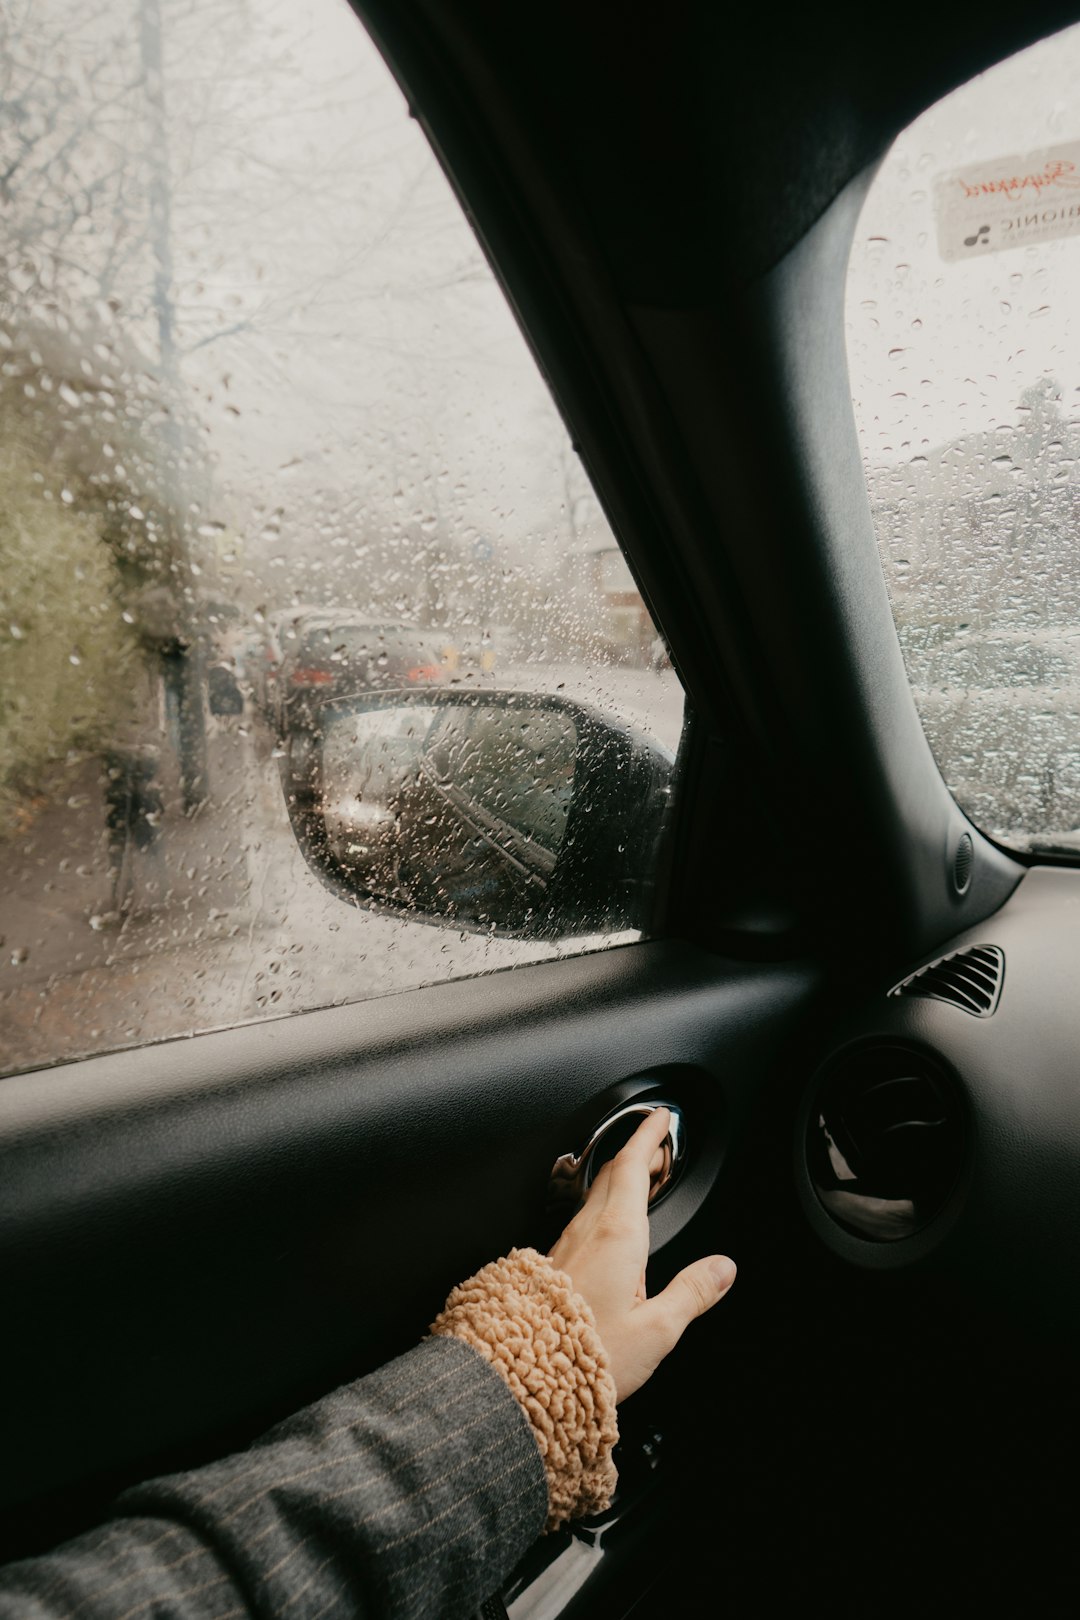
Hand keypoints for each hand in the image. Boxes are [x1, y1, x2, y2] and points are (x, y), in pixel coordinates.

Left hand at [547, 1107, 735, 1401]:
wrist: (521, 1375)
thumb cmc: (586, 1356)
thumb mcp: (656, 1330)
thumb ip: (692, 1293)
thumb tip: (722, 1269)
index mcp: (617, 1235)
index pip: (632, 1166)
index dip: (647, 1136)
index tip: (659, 1118)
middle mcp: (587, 1231)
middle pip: (612, 1173)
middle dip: (637, 1153)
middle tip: (658, 1148)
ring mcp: (565, 1245)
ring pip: (595, 1195)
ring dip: (620, 1179)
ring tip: (641, 1183)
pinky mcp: (551, 1264)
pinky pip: (582, 1220)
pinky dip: (605, 1206)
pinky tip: (612, 1228)